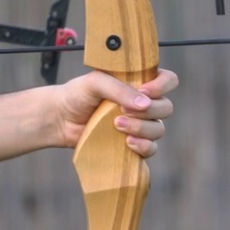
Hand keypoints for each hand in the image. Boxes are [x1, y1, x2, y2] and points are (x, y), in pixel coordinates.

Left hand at [54, 69, 177, 155]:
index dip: (162, 86)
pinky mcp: (133, 144)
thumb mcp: (95, 82)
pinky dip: (143, 147)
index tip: (144, 90)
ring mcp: (140, 125)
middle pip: (166, 108)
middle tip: (122, 110)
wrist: (60, 118)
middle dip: (149, 111)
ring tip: (117, 125)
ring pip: (159, 129)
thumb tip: (144, 103)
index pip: (168, 80)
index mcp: (140, 82)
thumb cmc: (77, 94)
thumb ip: (119, 89)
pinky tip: (127, 143)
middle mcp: (144, 103)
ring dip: (142, 129)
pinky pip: (151, 149)